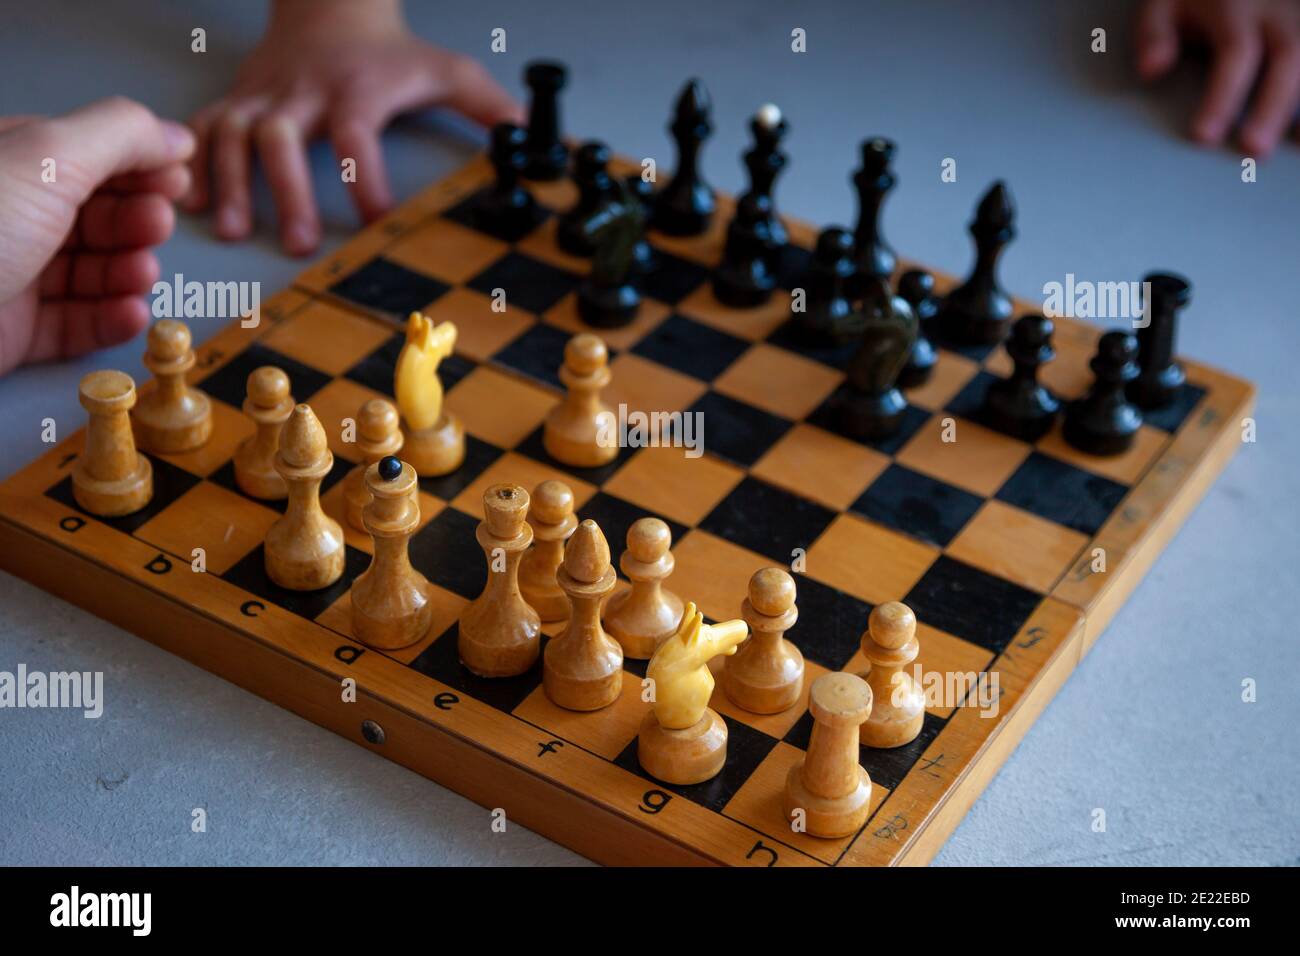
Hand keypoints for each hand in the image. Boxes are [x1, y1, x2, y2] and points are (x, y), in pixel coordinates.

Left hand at [0, 97, 193, 376]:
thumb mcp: (51, 156)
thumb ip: (122, 136)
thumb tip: (175, 135)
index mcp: (12, 162)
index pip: (90, 156)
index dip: (139, 166)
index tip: (177, 181)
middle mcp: (12, 215)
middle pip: (97, 216)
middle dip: (136, 221)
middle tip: (156, 226)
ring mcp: (14, 274)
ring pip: (94, 272)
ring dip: (130, 272)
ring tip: (140, 272)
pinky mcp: (17, 330)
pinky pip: (79, 323)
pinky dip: (112, 319)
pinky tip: (129, 312)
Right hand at [183, 0, 522, 255]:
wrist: (331, 5)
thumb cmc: (391, 53)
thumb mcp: (445, 70)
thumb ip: (487, 108)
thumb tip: (528, 142)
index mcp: (356, 90)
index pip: (357, 136)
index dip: (365, 179)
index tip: (377, 222)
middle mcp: (303, 93)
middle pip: (282, 136)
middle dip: (287, 190)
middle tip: (300, 244)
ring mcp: (264, 97)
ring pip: (234, 134)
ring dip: (230, 183)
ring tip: (232, 231)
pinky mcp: (237, 100)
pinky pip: (203, 129)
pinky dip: (194, 164)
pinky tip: (191, 202)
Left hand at [1136, 0, 1299, 155]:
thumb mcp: (1166, 2)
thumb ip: (1155, 34)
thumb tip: (1150, 70)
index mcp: (1237, 6)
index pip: (1236, 53)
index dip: (1222, 97)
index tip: (1204, 136)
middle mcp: (1278, 10)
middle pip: (1288, 56)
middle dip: (1272, 105)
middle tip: (1254, 148)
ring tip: (1297, 145)